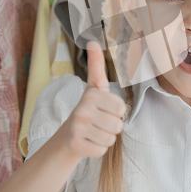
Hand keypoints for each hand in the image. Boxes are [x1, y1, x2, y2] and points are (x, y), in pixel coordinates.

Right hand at [62, 41, 126, 159]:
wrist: (68, 134)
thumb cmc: (89, 108)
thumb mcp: (95, 85)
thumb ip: (96, 65)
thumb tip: (92, 40)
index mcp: (91, 95)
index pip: (122, 109)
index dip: (117, 112)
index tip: (105, 109)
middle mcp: (82, 110)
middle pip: (118, 125)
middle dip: (112, 126)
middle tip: (99, 122)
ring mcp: (78, 129)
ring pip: (111, 138)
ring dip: (106, 137)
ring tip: (94, 131)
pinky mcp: (76, 145)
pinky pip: (102, 150)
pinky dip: (98, 149)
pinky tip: (89, 141)